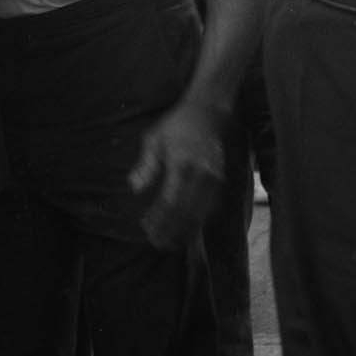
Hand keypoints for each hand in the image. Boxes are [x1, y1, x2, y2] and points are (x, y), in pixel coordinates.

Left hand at [128, 100, 226, 246]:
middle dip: (171, 230)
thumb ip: (146, 165)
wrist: (208, 112)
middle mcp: (202, 176)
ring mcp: (215, 179)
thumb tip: (134, 188)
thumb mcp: (154, 139)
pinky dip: (198, 220)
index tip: (146, 229)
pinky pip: (210, 207)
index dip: (159, 219)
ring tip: (170, 242)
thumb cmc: (176, 125)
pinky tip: (187, 228)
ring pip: (201, 213)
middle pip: (186, 212)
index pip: (170, 201)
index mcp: (183, 165)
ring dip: (185, 230)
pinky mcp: (221, 180)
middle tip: (157, 243)